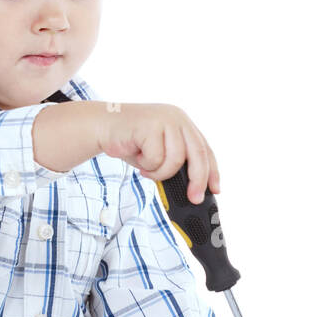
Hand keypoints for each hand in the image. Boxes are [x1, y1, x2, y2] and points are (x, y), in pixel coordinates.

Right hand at [96, 101, 220, 203]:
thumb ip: (175, 165)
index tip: (215, 190)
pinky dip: (146, 164)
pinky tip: (136, 155)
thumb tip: (191, 191)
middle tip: (193, 198)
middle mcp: (178, 118)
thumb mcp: (159, 154)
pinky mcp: (151, 124)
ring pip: (175, 160)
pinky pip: (156, 158)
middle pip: (198, 154)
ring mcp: (165, 120)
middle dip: (197, 180)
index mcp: (183, 123)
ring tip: (146, 167)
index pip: (205, 150)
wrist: (101, 126)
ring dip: (159, 172)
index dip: (212, 171)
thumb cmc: (130, 142)